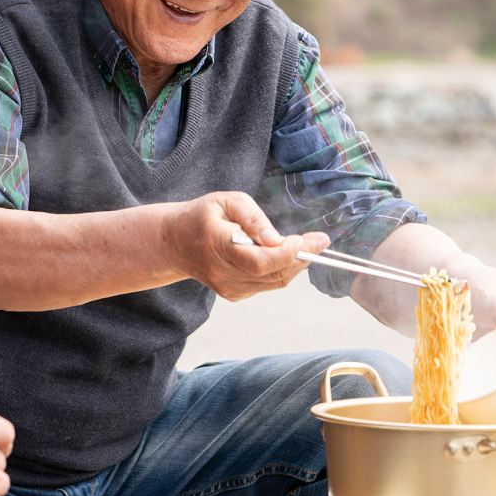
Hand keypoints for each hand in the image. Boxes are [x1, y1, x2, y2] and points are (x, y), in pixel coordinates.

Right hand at [162, 191, 329, 300]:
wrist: (175, 243)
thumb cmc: (202, 216)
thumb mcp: (226, 201)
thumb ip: (253, 218)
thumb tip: (277, 239)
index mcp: (217, 244)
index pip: (259, 261)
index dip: (287, 253)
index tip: (305, 239)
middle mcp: (222, 272)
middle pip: (272, 274)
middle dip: (302, 258)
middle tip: (320, 241)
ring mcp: (227, 288)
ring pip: (274, 282)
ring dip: (295, 265)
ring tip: (306, 245)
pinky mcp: (233, 294)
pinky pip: (267, 285)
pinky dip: (281, 270)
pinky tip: (283, 255)